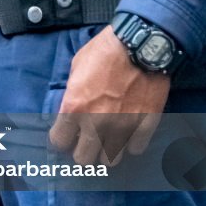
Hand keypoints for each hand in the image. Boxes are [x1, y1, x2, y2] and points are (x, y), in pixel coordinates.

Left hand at [48, 26, 170, 165]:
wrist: (141, 44)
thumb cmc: (105, 51)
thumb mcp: (76, 69)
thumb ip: (73, 94)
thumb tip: (72, 109)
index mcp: (74, 108)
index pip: (59, 141)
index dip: (62, 138)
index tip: (67, 135)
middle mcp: (96, 124)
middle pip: (83, 159)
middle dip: (83, 150)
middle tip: (88, 141)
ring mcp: (122, 127)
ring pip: (110, 161)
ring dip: (108, 151)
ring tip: (110, 139)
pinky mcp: (145, 126)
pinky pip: (136, 149)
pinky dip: (132, 143)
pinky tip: (130, 133)